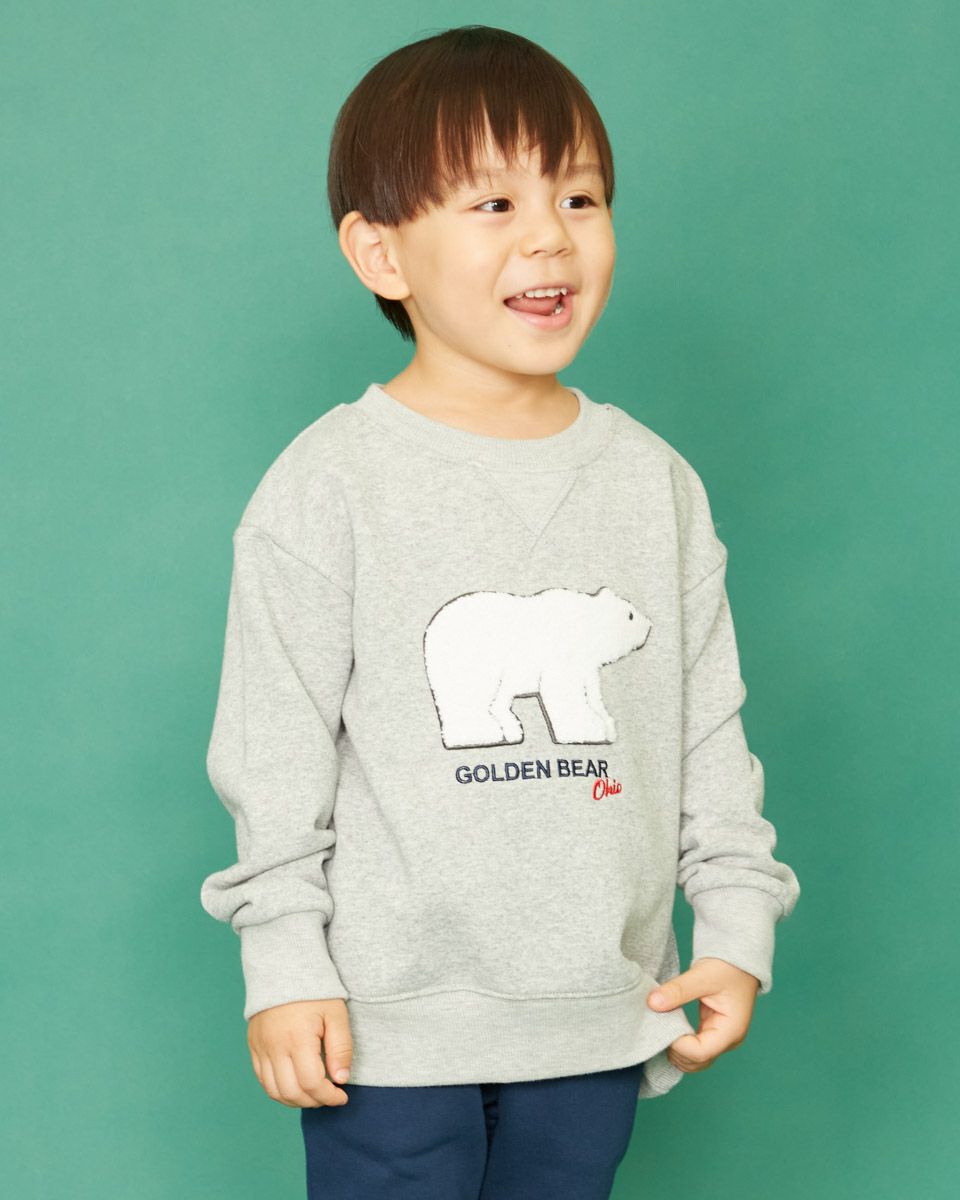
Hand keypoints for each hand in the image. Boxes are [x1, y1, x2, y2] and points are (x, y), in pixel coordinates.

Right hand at [247, 998, 353, 1106]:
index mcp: (297, 1039)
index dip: (329, 1096)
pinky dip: (279, 1090)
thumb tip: (341, 1079)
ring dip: (296, 1100)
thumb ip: (341, 1047)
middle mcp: (275, 1047)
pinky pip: (263, 1080)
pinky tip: (296, 1085)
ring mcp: (261, 1048)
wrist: (283, 968)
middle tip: (329, 1095)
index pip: (311, 1083)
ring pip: (274, 1092)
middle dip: (314, 1101)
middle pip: (292, 1093)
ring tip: (314, 1093)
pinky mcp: (254, 1047)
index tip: (342, 1096)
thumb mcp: (336, 1013)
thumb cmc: (314, 990)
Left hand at [646, 957, 760, 1073]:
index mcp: (731, 1030)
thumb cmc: (726, 967)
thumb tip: (652, 1003)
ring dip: (677, 1050)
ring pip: (695, 1060)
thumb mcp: (701, 975)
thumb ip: (677, 990)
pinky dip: (681, 1044)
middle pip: (698, 1063)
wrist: (737, 960)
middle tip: (660, 1026)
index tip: (663, 1025)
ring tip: (664, 1026)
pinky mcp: (713, 1032)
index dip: (678, 1045)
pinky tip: (670, 1028)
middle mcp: (728, 1040)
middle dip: (675, 1050)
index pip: (700, 1053)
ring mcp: (721, 1038)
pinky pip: (695, 1048)